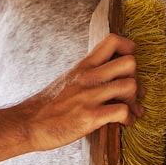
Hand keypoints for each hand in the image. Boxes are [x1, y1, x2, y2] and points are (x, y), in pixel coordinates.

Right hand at [18, 34, 141, 151]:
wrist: (28, 123)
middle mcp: (88, 77)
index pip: (113, 40)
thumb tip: (108, 76)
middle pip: (130, 62)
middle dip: (136, 78)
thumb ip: (87, 74)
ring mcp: (90, 96)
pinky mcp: (90, 116)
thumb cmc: (48, 105)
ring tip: (130, 110)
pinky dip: (129, 118)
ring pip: (130, 85)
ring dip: (134, 100)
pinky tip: (124, 123)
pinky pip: (122, 111)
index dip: (128, 49)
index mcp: (83, 66)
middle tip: (131, 93)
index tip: (127, 65)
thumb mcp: (68, 79)